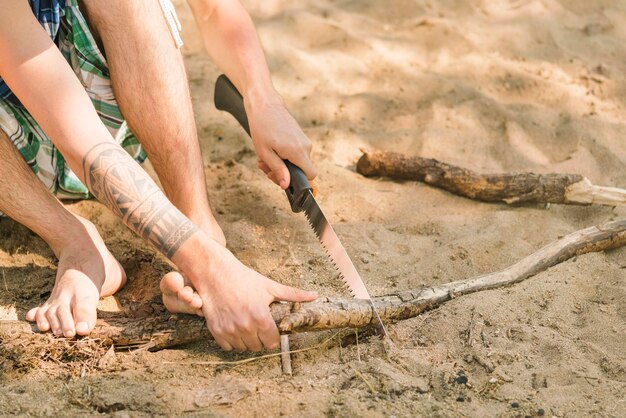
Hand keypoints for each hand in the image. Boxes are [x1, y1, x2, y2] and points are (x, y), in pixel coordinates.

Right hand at [174, 233, 317, 350]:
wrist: (216, 273)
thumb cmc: (244, 278)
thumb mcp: (270, 286)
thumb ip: (294, 295)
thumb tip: (315, 295)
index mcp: (261, 317)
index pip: (272, 342)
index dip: (273, 336)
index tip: (270, 329)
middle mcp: (245, 326)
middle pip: (258, 347)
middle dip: (260, 338)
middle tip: (257, 325)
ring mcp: (230, 330)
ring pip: (243, 348)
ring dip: (246, 340)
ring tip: (245, 324)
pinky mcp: (216, 331)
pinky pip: (227, 347)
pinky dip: (231, 340)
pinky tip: (233, 326)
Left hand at [244, 91, 316, 187]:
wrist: (265, 105)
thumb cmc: (262, 127)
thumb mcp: (265, 153)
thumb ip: (277, 170)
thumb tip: (285, 185)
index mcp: (298, 151)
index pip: (311, 175)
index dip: (298, 181)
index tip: (281, 178)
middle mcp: (306, 146)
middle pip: (301, 170)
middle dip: (283, 173)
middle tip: (265, 167)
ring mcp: (305, 141)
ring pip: (297, 162)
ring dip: (281, 164)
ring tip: (265, 157)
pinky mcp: (301, 137)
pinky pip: (296, 153)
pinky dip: (284, 156)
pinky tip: (271, 150)